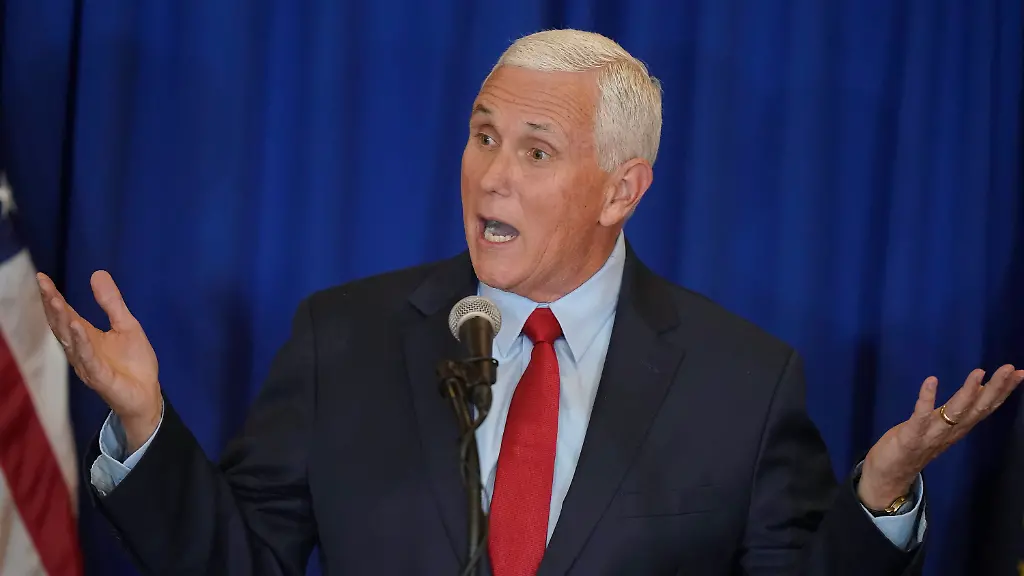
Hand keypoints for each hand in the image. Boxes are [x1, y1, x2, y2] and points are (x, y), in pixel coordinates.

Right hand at [37, 271, 161, 452]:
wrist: (147, 393)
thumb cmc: (134, 362)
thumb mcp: (126, 325)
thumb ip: (111, 302)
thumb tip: (97, 273)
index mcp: (87, 336)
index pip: (66, 313)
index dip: (53, 297)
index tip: (41, 277)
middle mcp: (81, 349)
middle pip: (61, 324)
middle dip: (52, 305)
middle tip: (43, 285)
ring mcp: (87, 364)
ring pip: (70, 340)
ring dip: (63, 320)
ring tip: (56, 301)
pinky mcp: (99, 377)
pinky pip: (87, 358)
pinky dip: (81, 343)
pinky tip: (77, 327)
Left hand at [858, 365, 1023, 508]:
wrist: (889, 478)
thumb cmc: (913, 447)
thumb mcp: (940, 426)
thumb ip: (960, 411)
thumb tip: (980, 389)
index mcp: (958, 428)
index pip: (985, 407)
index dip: (1003, 391)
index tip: (1019, 372)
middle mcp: (950, 432)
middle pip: (977, 409)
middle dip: (995, 389)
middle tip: (1010, 368)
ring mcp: (931, 436)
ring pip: (955, 413)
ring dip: (968, 393)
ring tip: (979, 372)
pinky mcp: (910, 437)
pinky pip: (920, 417)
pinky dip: (926, 399)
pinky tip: (931, 380)